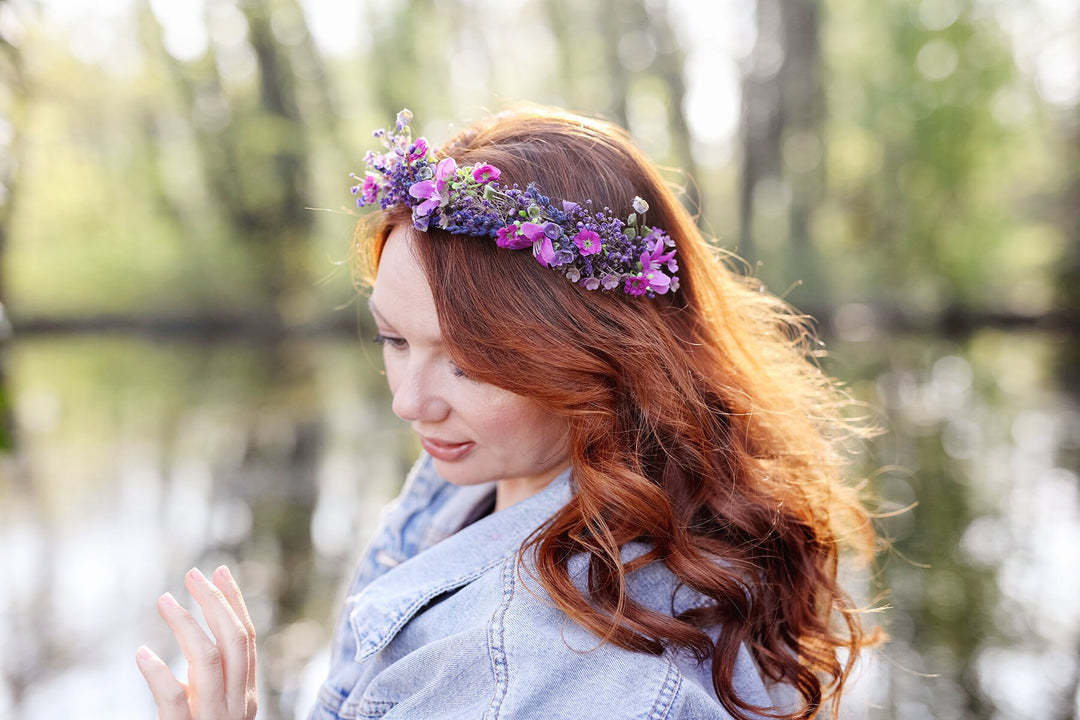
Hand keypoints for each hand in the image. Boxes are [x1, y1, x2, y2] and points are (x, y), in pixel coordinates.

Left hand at [136, 566, 257, 719]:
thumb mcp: (215, 708)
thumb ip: (212, 679)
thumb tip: (194, 636)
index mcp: (245, 696)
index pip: (246, 639)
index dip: (234, 602)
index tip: (219, 572)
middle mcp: (237, 704)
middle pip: (233, 641)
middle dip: (215, 601)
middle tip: (193, 574)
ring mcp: (213, 718)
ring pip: (207, 659)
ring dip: (186, 624)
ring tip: (164, 600)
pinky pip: (173, 697)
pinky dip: (158, 672)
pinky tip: (143, 654)